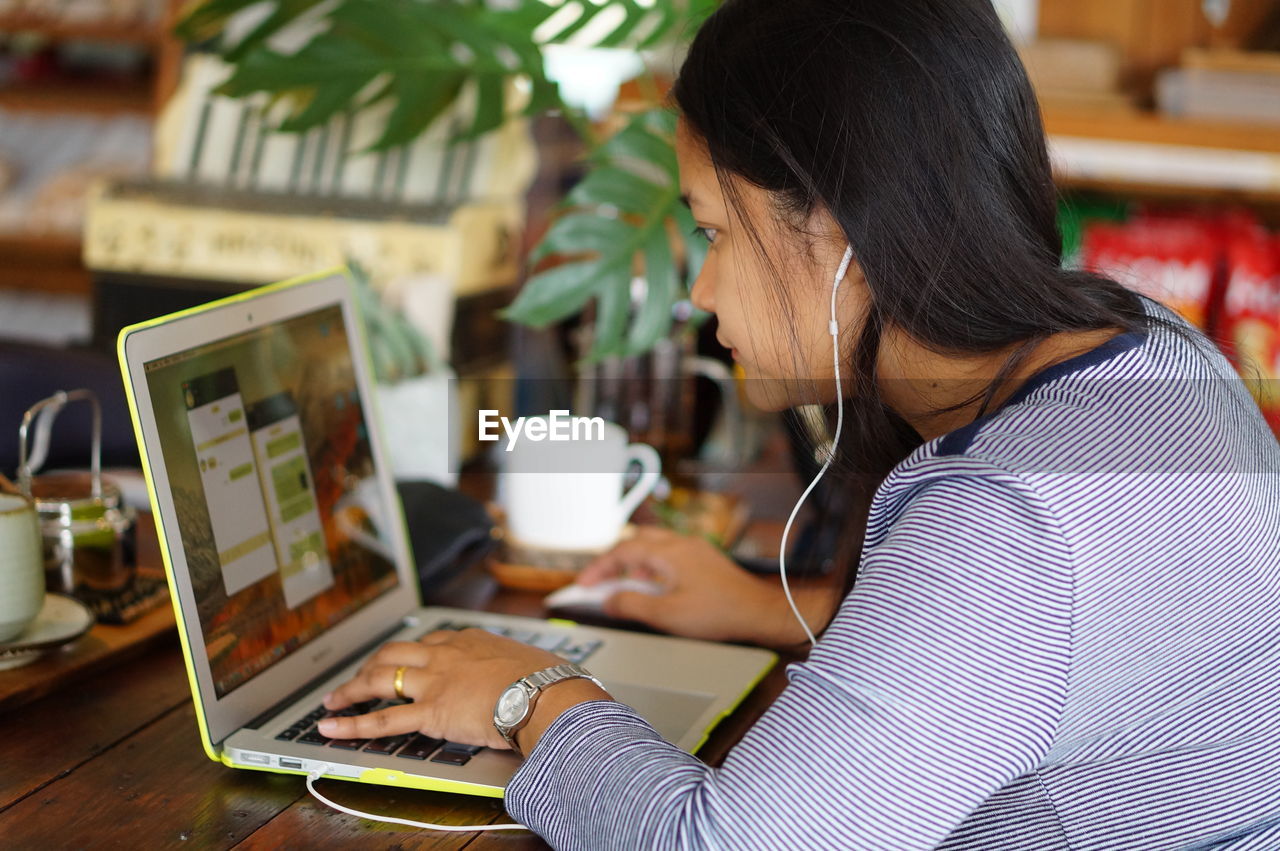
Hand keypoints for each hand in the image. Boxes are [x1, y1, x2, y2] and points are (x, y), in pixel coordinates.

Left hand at [316, 629, 608, 751]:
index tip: (404, 659)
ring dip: (351, 689)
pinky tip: (332, 726)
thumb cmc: (549, 680)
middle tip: (358, 677)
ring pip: (380, 679)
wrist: (547, 694)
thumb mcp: (530, 661)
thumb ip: (519, 665)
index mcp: (470, 640)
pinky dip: (353, 723)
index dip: (410, 652)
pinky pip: (382, 718)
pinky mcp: (430, 712)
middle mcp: (445, 654)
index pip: (429, 641)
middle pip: (395, 653)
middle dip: (371, 664)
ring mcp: (434, 682)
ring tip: (333, 699)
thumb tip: (536, 672)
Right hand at [578, 527, 831, 647]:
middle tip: (600, 580)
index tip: (584, 584)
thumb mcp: (666, 615)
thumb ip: (632, 605)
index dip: (599, 568)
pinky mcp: (705, 561)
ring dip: (634, 564)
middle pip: (637, 541)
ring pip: (654, 547)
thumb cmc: (721, 613)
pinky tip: (655, 588)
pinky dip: (653, 568)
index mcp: (670, 552)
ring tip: (625, 587)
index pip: (623, 551)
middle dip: (614, 560)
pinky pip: (670, 555)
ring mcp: (696, 550)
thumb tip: (608, 601)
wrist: (760, 613)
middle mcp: (683, 544)